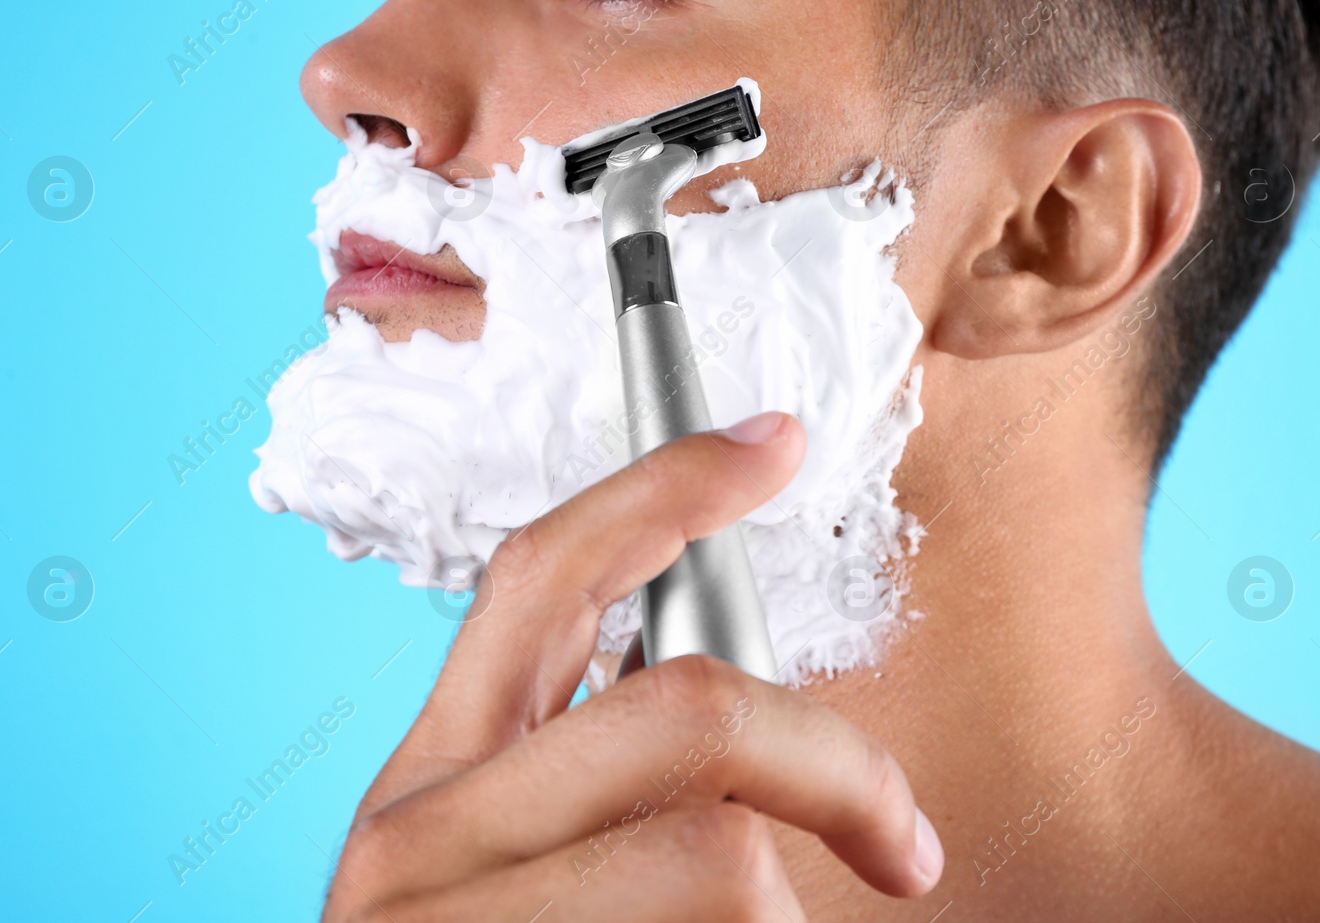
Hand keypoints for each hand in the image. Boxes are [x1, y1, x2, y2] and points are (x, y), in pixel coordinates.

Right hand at [320, 412, 944, 921]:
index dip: (662, 490)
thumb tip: (759, 746)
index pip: (542, 580)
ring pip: (723, 869)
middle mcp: (415, 845)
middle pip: (682, 715)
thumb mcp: (530, 884)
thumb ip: (613, 795)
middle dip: (835, 764)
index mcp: (432, 786)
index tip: (775, 440)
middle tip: (904, 845)